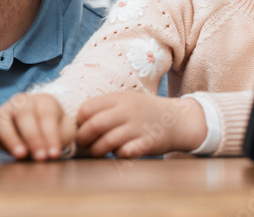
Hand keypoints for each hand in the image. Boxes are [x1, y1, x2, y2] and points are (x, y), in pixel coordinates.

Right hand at [0, 93, 75, 161]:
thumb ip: (59, 139)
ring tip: (20, 154)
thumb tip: (50, 154)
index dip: (50, 135)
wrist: (40, 129)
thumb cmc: (55, 131)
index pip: (46, 115)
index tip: (54, 154)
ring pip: (3, 119)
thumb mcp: (64, 132)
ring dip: (11, 138)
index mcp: (42, 101)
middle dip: (33, 137)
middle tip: (41, 157)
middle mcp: (21, 102)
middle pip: (24, 114)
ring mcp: (4, 112)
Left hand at [75, 93, 206, 157]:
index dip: (79, 120)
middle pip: (95, 124)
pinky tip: (118, 153)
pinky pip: (126, 152)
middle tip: (83, 144)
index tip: (79, 127)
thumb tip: (76, 120)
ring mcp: (138, 127)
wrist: (177, 119)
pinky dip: (118, 155)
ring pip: (107, 141)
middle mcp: (128, 111)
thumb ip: (104, 107)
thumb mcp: (125, 100)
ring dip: (97, 150)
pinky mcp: (148, 142)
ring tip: (97, 152)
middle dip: (83, 138)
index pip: (88, 107)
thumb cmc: (143, 112)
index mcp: (119, 98)